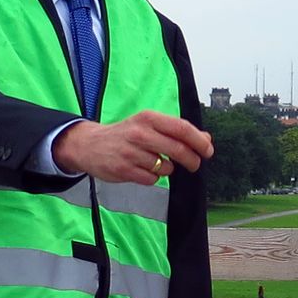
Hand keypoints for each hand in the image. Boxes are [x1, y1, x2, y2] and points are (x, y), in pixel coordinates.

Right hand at [53, 111, 214, 182]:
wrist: (88, 144)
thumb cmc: (126, 134)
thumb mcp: (148, 125)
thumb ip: (176, 131)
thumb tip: (206, 139)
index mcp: (149, 118)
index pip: (182, 128)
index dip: (199, 141)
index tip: (208, 151)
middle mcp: (140, 133)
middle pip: (178, 149)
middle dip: (192, 160)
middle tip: (195, 165)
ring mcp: (131, 152)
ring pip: (166, 167)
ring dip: (168, 169)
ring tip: (156, 163)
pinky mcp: (124, 169)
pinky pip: (152, 179)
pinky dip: (153, 177)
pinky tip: (143, 170)